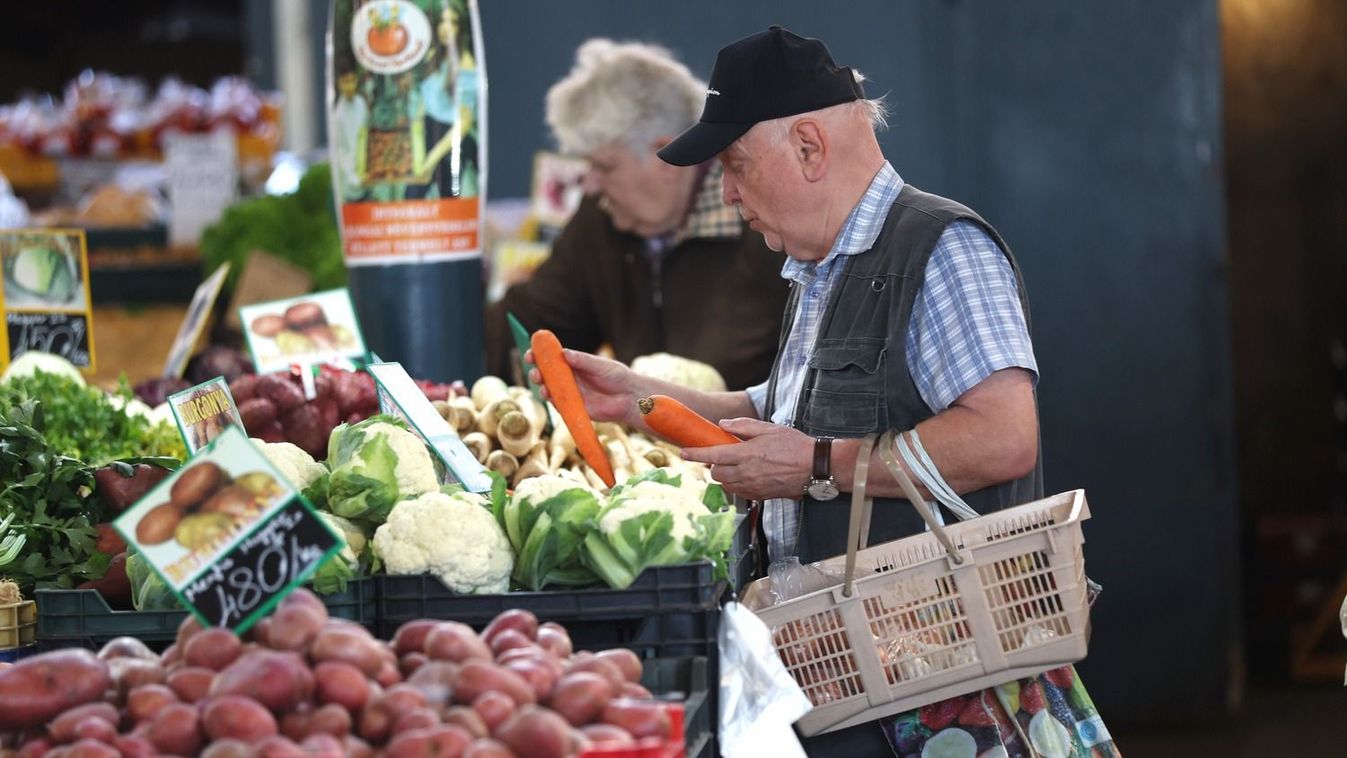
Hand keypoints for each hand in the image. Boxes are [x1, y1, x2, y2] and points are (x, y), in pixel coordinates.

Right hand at [526, 347, 644, 427]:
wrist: (629, 397)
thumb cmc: (616, 376)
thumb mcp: (599, 364)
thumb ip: (581, 360)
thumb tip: (563, 353)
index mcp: (573, 364)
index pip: (551, 359)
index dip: (538, 356)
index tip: (530, 354)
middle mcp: (569, 379)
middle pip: (547, 376)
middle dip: (537, 373)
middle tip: (535, 373)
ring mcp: (570, 394)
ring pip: (550, 391)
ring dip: (542, 388)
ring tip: (543, 386)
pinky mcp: (574, 408)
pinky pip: (560, 406)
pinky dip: (553, 402)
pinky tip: (550, 398)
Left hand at [681, 418, 811, 499]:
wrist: (814, 467)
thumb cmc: (794, 445)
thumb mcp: (768, 429)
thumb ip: (743, 427)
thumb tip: (722, 425)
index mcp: (747, 454)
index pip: (713, 455)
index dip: (695, 454)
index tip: (683, 452)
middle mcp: (747, 473)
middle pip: (716, 474)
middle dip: (714, 465)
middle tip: (723, 455)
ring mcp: (753, 487)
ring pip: (726, 485)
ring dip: (725, 476)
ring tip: (736, 465)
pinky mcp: (761, 496)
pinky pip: (740, 493)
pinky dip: (737, 485)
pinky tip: (747, 475)